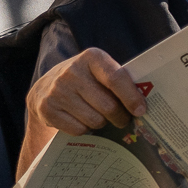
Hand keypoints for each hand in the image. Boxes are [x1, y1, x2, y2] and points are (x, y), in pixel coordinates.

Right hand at [27, 48, 146, 135]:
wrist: (46, 86)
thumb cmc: (86, 78)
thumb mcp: (100, 70)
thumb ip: (120, 80)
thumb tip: (142, 104)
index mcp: (91, 57)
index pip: (116, 79)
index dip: (131, 97)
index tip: (140, 110)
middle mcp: (71, 72)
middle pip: (107, 105)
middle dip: (120, 116)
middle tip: (124, 119)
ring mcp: (57, 91)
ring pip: (94, 120)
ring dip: (103, 123)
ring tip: (102, 117)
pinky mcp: (46, 109)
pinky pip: (78, 129)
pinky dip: (86, 129)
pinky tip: (84, 120)